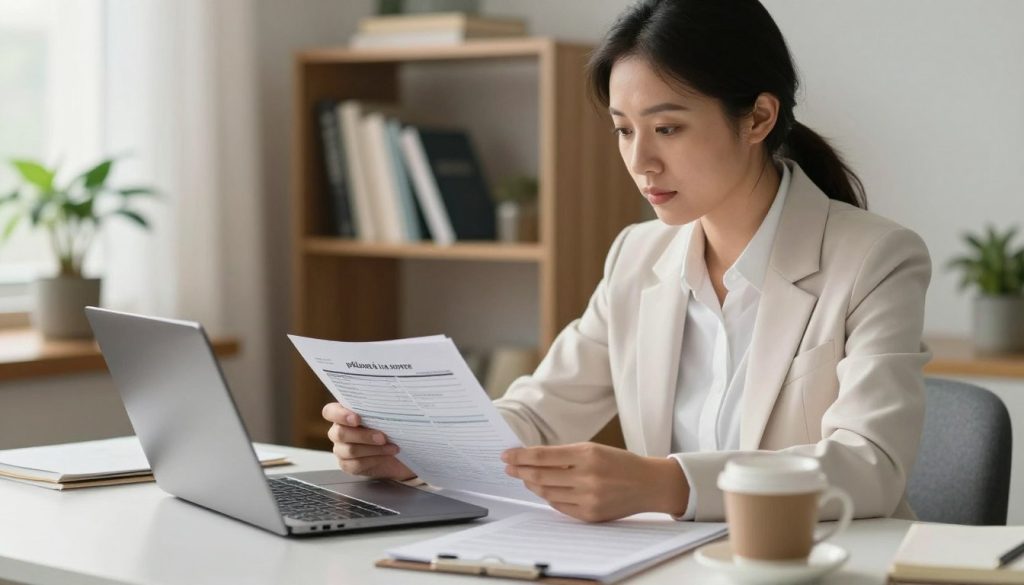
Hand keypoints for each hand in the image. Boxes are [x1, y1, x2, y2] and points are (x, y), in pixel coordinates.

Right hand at [322, 402, 414, 480]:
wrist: (397, 452)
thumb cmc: (391, 429)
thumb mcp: (386, 416)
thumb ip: (379, 409)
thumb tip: (386, 403)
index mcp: (343, 414)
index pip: (330, 412)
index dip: (340, 415)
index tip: (357, 419)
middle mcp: (338, 431)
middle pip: (340, 433)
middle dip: (364, 435)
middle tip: (382, 437)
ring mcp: (341, 449)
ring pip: (350, 450)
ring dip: (374, 449)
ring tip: (392, 447)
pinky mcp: (347, 465)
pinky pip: (355, 464)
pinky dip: (374, 460)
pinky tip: (386, 456)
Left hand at [502, 442, 688, 521]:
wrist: (649, 485)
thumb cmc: (621, 463)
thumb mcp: (595, 449)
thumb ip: (566, 455)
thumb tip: (533, 459)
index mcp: (587, 454)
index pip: (543, 456)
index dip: (520, 456)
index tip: (507, 455)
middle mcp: (587, 476)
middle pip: (540, 475)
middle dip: (520, 470)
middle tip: (509, 467)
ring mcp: (588, 498)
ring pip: (546, 493)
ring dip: (531, 485)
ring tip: (525, 478)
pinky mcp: (590, 515)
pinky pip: (559, 507)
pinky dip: (548, 497)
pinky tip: (543, 490)